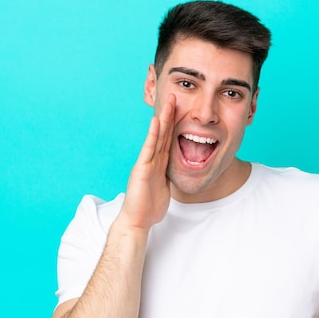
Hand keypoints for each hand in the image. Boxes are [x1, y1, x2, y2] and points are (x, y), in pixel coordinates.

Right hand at [118, 94, 175, 231]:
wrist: (137, 221)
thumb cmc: (150, 207)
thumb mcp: (165, 187)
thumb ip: (169, 176)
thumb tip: (180, 172)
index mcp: (159, 163)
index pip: (168, 139)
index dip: (174, 124)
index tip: (181, 109)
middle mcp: (152, 160)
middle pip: (163, 133)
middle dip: (169, 115)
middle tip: (175, 96)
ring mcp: (146, 162)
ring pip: (157, 137)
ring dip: (163, 119)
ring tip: (169, 102)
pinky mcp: (141, 169)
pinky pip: (149, 149)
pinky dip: (153, 135)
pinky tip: (156, 122)